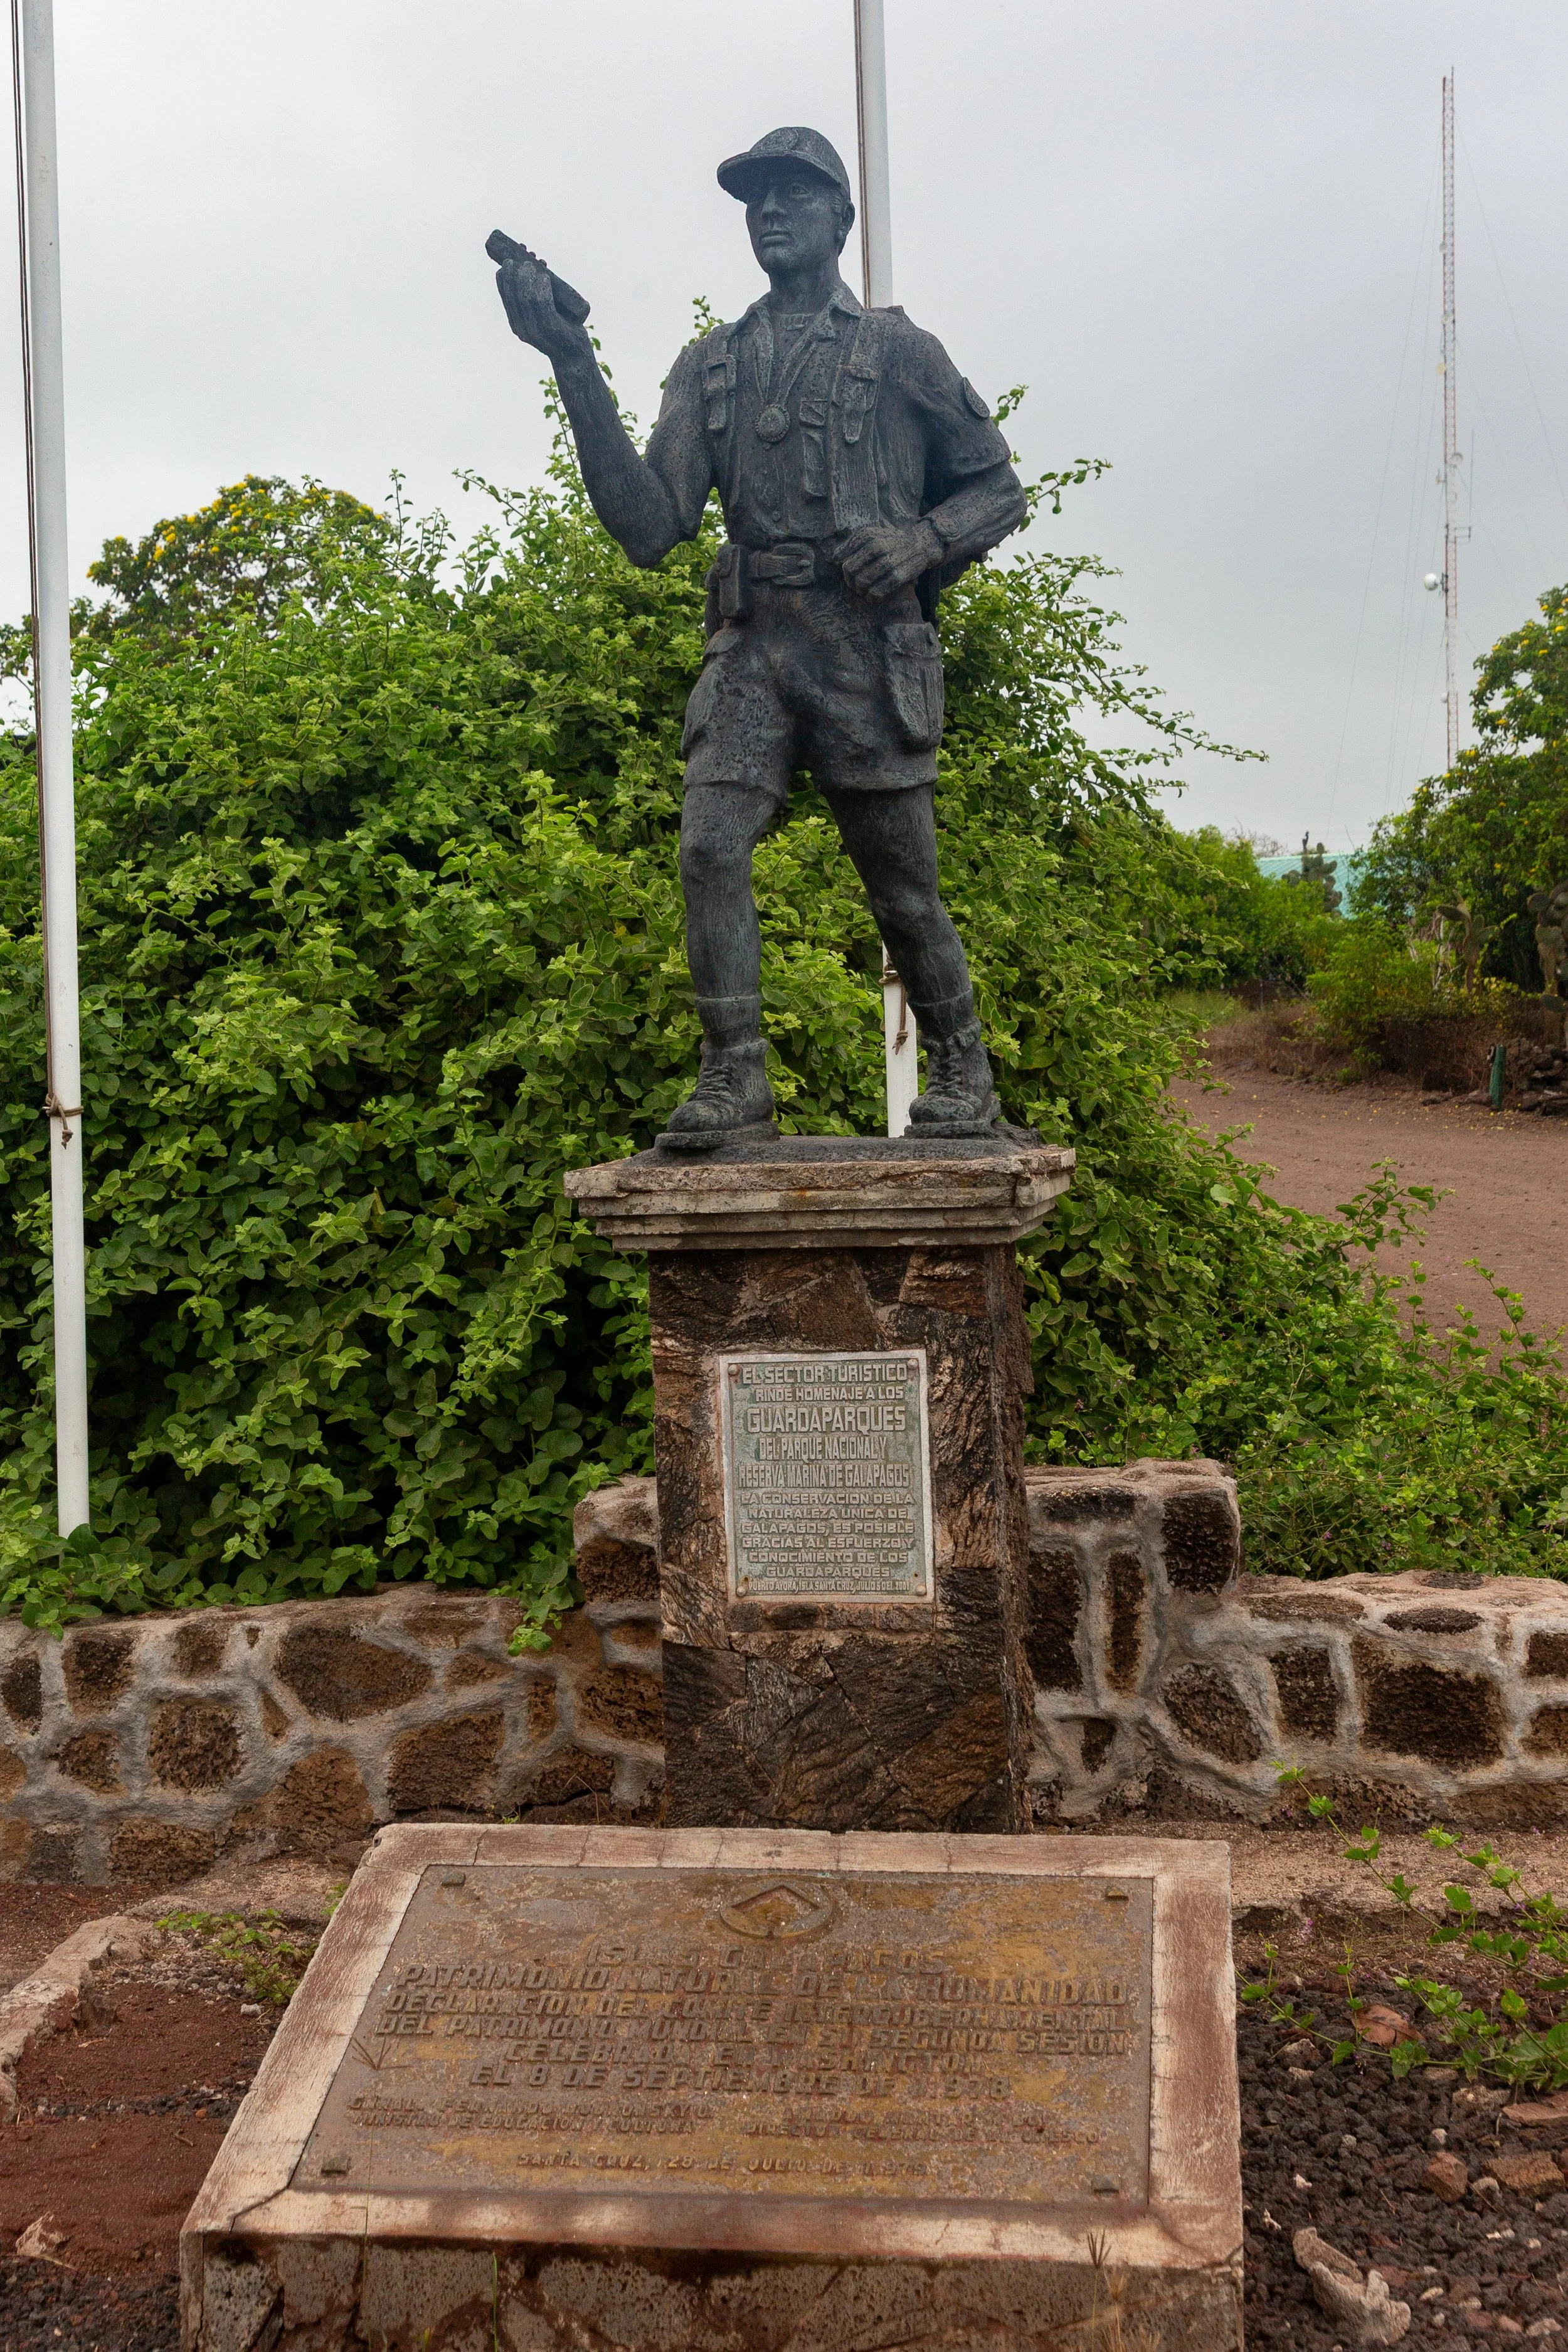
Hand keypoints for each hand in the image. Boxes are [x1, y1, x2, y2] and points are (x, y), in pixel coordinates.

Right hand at [495, 245, 591, 367]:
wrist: (574, 358)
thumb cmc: (560, 332)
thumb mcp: (543, 315)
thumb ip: (535, 300)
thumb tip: (534, 270)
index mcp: (516, 324)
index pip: (505, 297)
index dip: (504, 277)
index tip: (508, 260)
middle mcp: (522, 329)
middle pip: (513, 297)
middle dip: (513, 275)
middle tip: (515, 257)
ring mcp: (536, 331)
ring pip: (527, 300)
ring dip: (527, 278)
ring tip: (530, 263)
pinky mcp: (552, 330)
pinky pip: (544, 306)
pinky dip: (542, 289)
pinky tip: (544, 277)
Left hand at [838, 519, 942, 599]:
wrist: (919, 545)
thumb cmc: (890, 541)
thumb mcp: (871, 534)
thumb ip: (851, 544)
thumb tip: (834, 558)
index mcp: (867, 535)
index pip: (842, 557)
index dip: (843, 569)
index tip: (850, 573)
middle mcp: (876, 546)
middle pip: (850, 570)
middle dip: (850, 581)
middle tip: (855, 585)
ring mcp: (888, 561)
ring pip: (861, 582)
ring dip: (860, 590)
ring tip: (864, 591)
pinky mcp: (898, 575)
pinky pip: (877, 591)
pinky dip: (872, 597)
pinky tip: (873, 597)